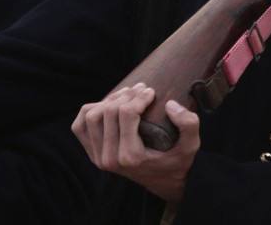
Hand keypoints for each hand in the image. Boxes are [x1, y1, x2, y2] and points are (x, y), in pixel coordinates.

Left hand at [71, 83, 200, 204]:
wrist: (164, 181)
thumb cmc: (177, 160)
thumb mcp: (191, 145)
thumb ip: (189, 125)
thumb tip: (170, 104)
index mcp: (131, 157)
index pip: (126, 114)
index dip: (138, 97)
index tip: (150, 91)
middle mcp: (110, 160)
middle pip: (108, 112)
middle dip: (126, 95)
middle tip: (141, 89)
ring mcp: (98, 157)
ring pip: (91, 116)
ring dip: (108, 100)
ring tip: (126, 94)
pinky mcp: (92, 154)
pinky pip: (80, 126)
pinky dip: (89, 111)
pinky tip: (107, 104)